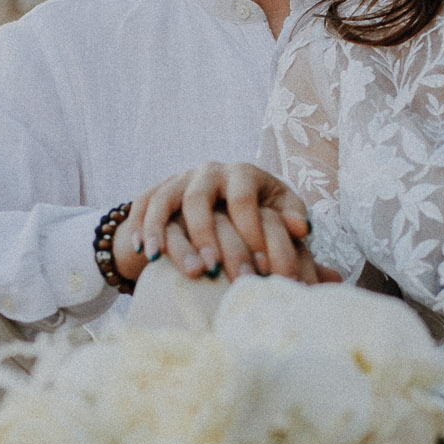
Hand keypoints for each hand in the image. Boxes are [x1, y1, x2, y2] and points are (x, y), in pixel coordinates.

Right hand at [126, 163, 318, 282]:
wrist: (224, 204)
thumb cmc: (259, 215)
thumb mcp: (279, 213)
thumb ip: (293, 221)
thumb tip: (302, 228)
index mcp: (243, 174)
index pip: (243, 198)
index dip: (250, 232)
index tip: (259, 269)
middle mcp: (209, 171)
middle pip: (198, 199)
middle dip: (204, 236)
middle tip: (213, 272)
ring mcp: (179, 179)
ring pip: (164, 200)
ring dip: (165, 234)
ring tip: (163, 262)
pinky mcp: (157, 191)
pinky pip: (142, 204)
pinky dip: (141, 226)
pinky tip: (145, 252)